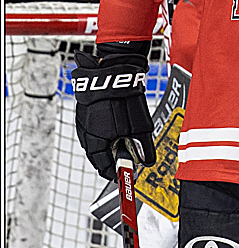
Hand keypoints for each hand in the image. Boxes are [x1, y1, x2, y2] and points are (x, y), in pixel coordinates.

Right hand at [71, 43, 155, 179]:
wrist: (112, 72)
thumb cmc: (124, 101)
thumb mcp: (140, 127)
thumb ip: (143, 147)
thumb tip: (147, 162)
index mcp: (95, 143)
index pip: (103, 167)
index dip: (116, 173)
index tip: (125, 175)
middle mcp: (85, 133)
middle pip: (99, 154)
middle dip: (113, 157)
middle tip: (127, 159)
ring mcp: (83, 120)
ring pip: (96, 139)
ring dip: (110, 143)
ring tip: (124, 141)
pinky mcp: (86, 109)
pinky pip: (95, 126)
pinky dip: (106, 130)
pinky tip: (117, 124)